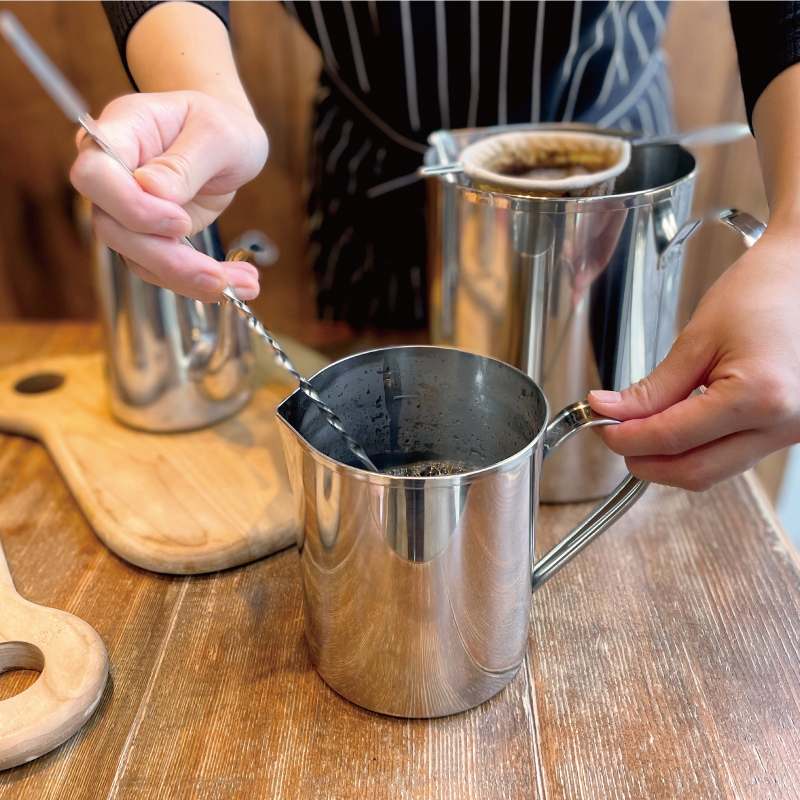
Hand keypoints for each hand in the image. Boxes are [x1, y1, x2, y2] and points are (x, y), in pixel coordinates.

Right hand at [70, 91, 268, 301]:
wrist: (228, 141)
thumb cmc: (220, 125)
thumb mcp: (217, 134)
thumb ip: (185, 162)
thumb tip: (150, 190)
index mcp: (121, 133)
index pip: (95, 175)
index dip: (131, 207)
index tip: (180, 221)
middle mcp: (114, 176)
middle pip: (113, 229)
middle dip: (168, 260)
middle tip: (218, 276)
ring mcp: (128, 211)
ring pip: (139, 259)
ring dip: (191, 280)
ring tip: (246, 284)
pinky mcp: (151, 237)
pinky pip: (164, 270)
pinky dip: (201, 283)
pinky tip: (239, 283)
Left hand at [588, 224, 799, 490]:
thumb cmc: (762, 293)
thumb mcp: (698, 338)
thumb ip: (653, 387)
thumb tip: (610, 410)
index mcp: (759, 396)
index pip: (674, 438)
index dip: (628, 438)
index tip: (601, 426)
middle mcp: (783, 424)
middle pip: (695, 471)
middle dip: (646, 461)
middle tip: (614, 436)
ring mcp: (791, 433)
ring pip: (714, 471)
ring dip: (670, 460)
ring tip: (639, 430)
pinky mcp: (788, 432)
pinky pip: (733, 456)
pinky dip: (697, 450)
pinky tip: (674, 428)